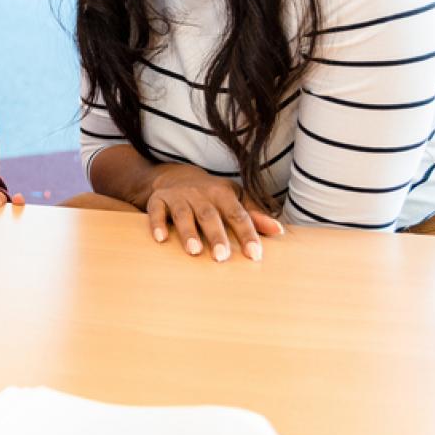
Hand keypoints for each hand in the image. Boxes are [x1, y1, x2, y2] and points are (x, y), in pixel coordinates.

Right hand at [143, 164, 282, 261]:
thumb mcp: (235, 198)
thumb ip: (254, 215)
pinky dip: (157, 224)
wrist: (176, 176)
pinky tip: (161, 239)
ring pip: (183, 214)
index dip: (247, 234)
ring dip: (188, 232)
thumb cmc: (212, 194)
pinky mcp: (158, 200)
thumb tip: (278, 231)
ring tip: (194, 251)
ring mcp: (178, 197)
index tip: (255, 254)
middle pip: (210, 215)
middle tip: (222, 257)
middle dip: (216, 236)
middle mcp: (200, 194)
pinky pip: (156, 212)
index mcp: (223, 194)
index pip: (238, 214)